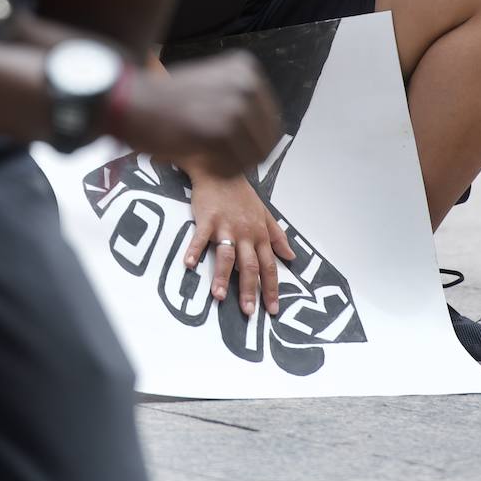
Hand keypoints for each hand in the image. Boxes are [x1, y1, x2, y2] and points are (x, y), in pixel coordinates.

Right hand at [117, 52, 279, 181]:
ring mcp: (234, 105)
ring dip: (233, 165)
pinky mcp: (220, 130)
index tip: (234, 148)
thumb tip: (264, 131)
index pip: (270, 119)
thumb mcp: (211, 85)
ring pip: (254, 155)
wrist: (133, 103)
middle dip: (246, 156)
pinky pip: (236, 165)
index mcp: (245, 69)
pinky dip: (222, 172)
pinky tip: (203, 162)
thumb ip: (238, 100)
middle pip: (267, 139)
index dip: (254, 141)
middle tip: (220, 159)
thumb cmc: (167, 100)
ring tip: (210, 160)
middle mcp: (246, 83)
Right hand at [183, 171, 294, 315]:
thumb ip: (277, 236)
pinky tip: (189, 265)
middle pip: (249, 265)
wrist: (220, 168)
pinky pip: (200, 237)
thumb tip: (291, 256)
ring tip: (219, 296)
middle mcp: (245, 232)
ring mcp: (225, 226)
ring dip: (222, 276)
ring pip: (226, 255)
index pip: (269, 265)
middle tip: (248, 312)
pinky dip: (194, 250)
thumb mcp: (264, 212)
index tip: (273, 309)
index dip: (272, 288)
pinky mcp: (207, 219)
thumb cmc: (241, 193)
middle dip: (250, 290)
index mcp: (259, 233)